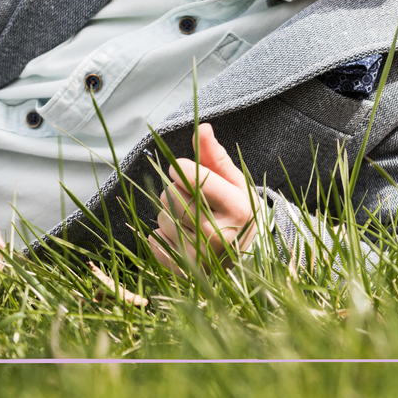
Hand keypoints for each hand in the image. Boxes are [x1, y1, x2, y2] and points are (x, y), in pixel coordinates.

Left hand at [149, 123, 257, 273]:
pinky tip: (183, 238)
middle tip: (194, 201)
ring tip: (191, 221)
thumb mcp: (233, 181)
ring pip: (161, 217)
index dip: (182, 168)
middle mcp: (219, 235)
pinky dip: (163, 235)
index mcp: (236, 208)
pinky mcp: (183, 270)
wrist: (242, 256)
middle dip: (176, 192)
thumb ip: (215, 155)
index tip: (186, 172)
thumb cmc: (235, 210)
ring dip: (171, 214)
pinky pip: (154, 240)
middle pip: (170, 195)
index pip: (188, 174)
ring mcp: (200, 257)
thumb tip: (202, 127)